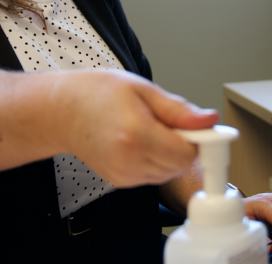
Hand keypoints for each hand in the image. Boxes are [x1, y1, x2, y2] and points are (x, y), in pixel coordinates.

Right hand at [60, 70, 217, 187]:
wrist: (62, 111)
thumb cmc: (97, 94)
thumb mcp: (143, 89)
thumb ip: (179, 109)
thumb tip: (210, 120)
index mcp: (137, 134)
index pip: (188, 153)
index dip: (197, 138)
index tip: (196, 125)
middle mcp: (129, 160)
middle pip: (180, 166)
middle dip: (183, 145)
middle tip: (169, 122)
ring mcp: (123, 174)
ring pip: (168, 173)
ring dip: (170, 154)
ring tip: (150, 129)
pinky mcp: (120, 181)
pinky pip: (153, 176)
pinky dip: (155, 160)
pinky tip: (140, 141)